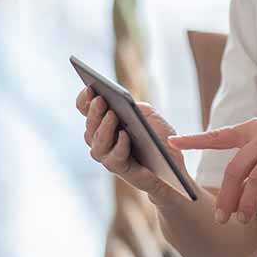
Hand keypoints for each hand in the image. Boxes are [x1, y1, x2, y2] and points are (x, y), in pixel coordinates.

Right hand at [75, 85, 188, 204]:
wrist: (172, 163)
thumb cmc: (158, 137)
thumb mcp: (150, 116)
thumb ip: (136, 107)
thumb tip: (125, 102)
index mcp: (105, 122)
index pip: (86, 109)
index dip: (84, 99)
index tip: (90, 87)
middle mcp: (101, 138)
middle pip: (90, 125)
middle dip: (94, 111)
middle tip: (101, 99)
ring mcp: (108, 155)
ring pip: (97, 142)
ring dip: (104, 127)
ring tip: (112, 115)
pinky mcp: (120, 169)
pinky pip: (114, 158)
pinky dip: (119, 146)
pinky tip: (124, 135)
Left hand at [169, 118, 256, 222]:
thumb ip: (250, 156)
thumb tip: (228, 184)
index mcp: (254, 128)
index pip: (220, 135)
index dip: (195, 140)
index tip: (171, 143)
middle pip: (236, 168)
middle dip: (226, 196)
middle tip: (221, 217)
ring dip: (247, 203)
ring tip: (243, 220)